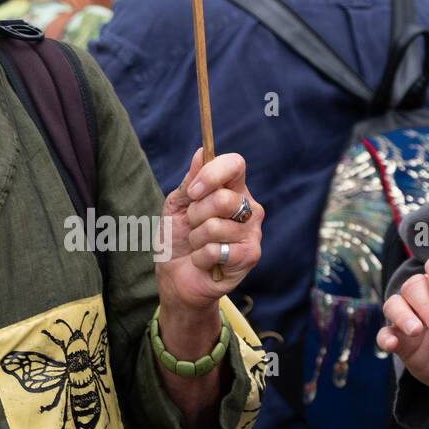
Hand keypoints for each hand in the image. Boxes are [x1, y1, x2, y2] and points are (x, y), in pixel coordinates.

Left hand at [157, 148, 263, 313]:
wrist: (176, 275)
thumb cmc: (178, 236)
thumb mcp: (178, 204)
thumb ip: (191, 180)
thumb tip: (202, 152)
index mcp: (233, 188)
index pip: (236, 164)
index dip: (212, 175)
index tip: (192, 191)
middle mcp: (249, 208)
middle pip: (224, 198)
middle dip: (196, 214)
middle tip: (193, 225)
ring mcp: (252, 233)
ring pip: (216, 226)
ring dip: (196, 238)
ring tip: (198, 244)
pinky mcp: (250, 257)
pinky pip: (216, 249)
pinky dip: (200, 256)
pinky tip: (204, 261)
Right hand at [377, 255, 428, 390]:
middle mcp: (423, 299)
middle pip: (412, 286)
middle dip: (425, 306)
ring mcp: (407, 318)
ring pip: (393, 304)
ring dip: (403, 316)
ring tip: (416, 331)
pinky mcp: (397, 339)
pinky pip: (383, 333)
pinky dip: (385, 337)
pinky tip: (392, 343)